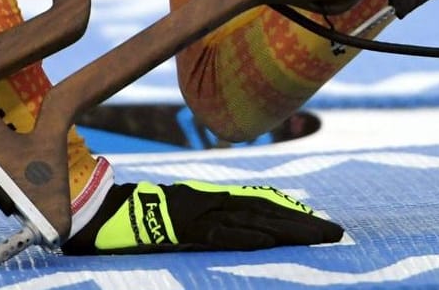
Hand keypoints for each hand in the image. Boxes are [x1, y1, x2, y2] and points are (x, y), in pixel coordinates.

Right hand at [62, 180, 343, 253]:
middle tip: (336, 233)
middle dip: (303, 223)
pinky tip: (271, 240)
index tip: (319, 225)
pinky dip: (247, 235)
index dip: (291, 214)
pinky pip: (221, 232)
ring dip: (289, 228)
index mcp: (212, 198)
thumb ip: (207, 223)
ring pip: (254, 219)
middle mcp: (212, 200)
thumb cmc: (140, 219)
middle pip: (267, 210)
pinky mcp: (187, 226)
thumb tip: (238, 233)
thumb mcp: (181, 220)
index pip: (261, 204)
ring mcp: (201, 211)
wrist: (102, 211)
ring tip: (320, 238)